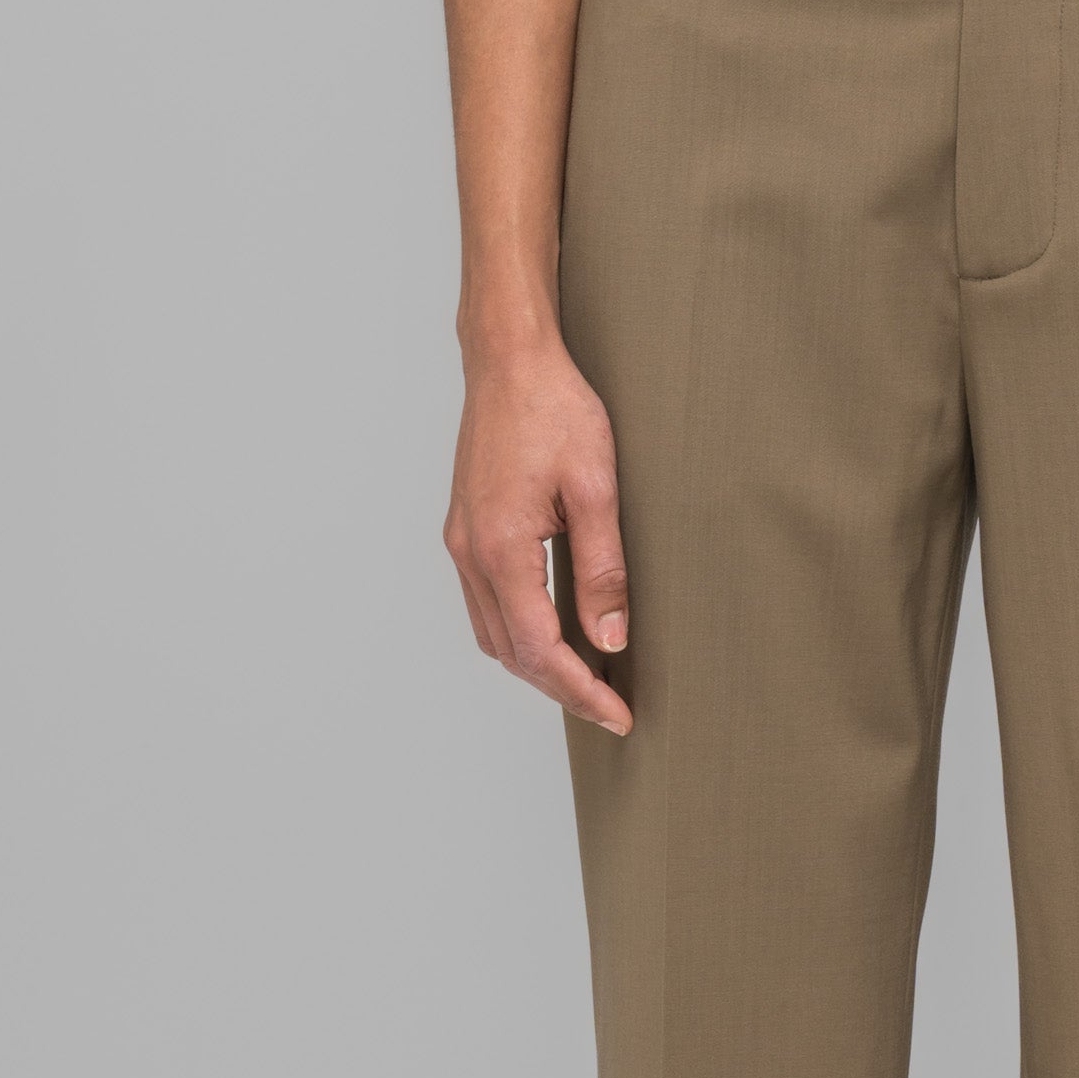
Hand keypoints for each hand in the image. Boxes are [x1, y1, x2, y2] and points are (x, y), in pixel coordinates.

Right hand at [443, 334, 632, 734]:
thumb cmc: (555, 410)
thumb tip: (611, 638)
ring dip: (536, 664)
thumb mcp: (597, 488)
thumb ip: (603, 570)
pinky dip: (519, 632)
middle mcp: (470, 554)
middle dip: (560, 688)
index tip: (617, 715)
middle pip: (511, 654)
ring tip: (587, 677)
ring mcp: (461, 543)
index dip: (580, 690)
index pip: (540, 649)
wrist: (509, 361)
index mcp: (501, 548)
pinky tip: (554, 631)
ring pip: (493, 634)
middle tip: (609, 707)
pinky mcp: (465, 531)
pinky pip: (486, 604)